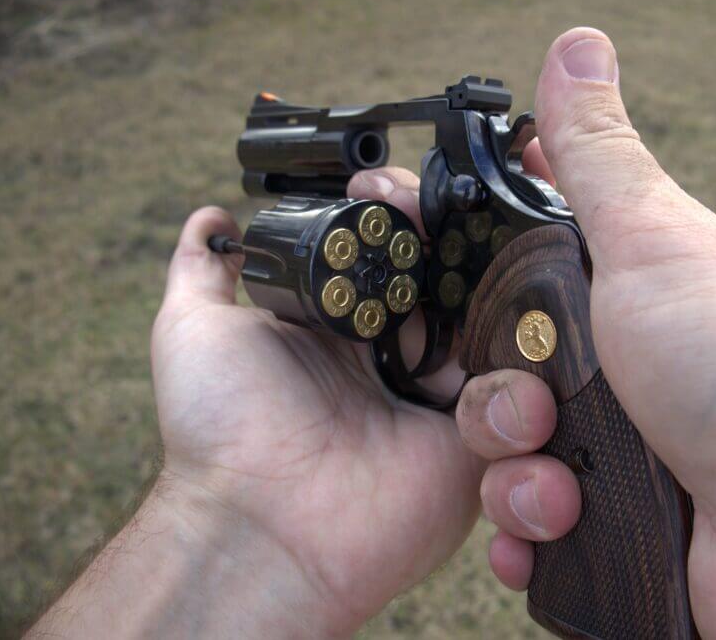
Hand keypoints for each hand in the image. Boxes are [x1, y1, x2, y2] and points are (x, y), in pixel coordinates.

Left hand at [145, 201, 482, 636]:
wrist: (261, 525)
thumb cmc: (220, 430)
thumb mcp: (195, 330)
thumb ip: (204, 270)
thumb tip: (212, 220)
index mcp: (343, 325)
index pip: (388, 250)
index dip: (392, 212)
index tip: (379, 191)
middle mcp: (397, 353)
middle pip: (446, 275)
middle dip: (445, 234)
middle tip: (425, 217)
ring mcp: (439, 393)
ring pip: (490, 321)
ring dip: (485, 283)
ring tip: (459, 264)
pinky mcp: (477, 436)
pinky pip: (519, 388)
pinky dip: (513, 358)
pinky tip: (484, 328)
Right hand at [456, 28, 715, 637]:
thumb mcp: (657, 240)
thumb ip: (598, 157)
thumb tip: (577, 46)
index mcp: (617, 294)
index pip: (517, 272)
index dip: (476, 280)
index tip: (445, 285)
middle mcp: (608, 372)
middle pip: (492, 373)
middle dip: (494, 397)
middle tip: (539, 405)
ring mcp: (605, 449)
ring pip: (498, 455)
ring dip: (512, 477)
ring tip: (565, 484)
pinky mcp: (602, 525)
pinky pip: (523, 527)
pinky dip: (527, 533)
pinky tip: (556, 527)